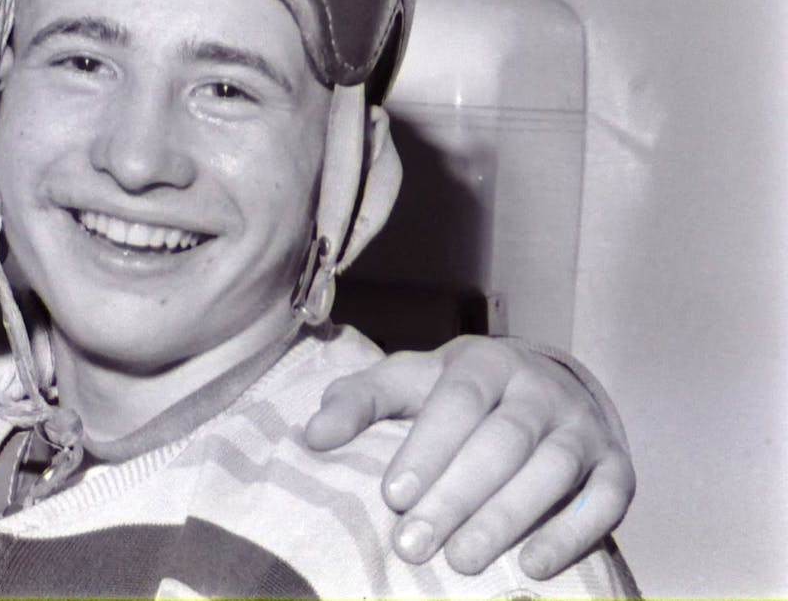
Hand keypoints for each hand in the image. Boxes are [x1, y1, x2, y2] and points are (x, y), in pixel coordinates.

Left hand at [304, 335, 634, 579]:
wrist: (547, 388)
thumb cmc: (457, 395)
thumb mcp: (407, 385)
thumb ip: (358, 403)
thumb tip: (312, 435)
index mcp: (484, 363)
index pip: (458, 400)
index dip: (428, 447)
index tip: (393, 495)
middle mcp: (540, 389)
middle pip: (501, 441)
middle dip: (456, 496)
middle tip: (412, 545)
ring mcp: (584, 427)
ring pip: (550, 470)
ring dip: (506, 518)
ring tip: (462, 562)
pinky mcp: (617, 468)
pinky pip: (605, 501)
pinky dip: (572, 534)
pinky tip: (532, 566)